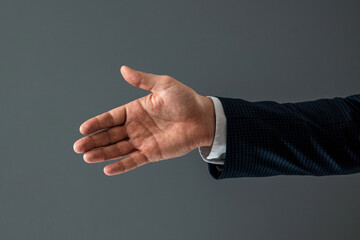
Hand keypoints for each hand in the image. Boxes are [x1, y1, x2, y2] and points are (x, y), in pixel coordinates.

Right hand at [73, 65, 214, 175]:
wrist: (203, 118)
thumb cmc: (185, 99)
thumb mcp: (163, 85)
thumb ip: (142, 80)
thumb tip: (123, 69)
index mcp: (135, 110)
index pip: (111, 118)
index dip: (97, 123)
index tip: (83, 128)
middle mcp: (135, 126)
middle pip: (110, 135)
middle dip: (94, 140)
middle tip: (78, 147)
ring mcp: (142, 141)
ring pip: (118, 149)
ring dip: (103, 153)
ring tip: (87, 157)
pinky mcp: (152, 153)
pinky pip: (133, 160)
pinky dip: (121, 165)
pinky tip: (108, 169)